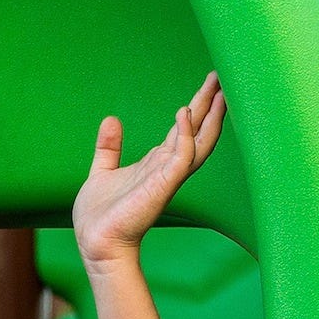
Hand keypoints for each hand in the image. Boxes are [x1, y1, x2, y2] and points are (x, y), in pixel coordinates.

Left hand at [73, 75, 225, 268]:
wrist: (95, 243)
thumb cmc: (100, 217)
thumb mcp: (102, 172)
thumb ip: (109, 147)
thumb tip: (111, 120)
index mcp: (156, 164)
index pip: (184, 129)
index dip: (197, 106)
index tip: (210, 83)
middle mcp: (167, 168)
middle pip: (199, 130)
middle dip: (211, 104)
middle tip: (223, 75)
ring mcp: (167, 177)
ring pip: (199, 141)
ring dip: (210, 115)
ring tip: (220, 89)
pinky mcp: (162, 186)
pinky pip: (180, 156)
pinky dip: (185, 134)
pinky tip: (184, 113)